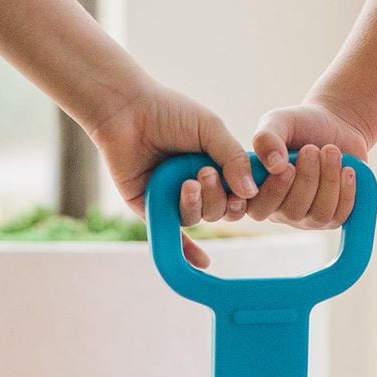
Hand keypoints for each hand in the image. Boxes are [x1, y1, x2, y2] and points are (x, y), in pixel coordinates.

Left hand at [85, 77, 256, 266]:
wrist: (126, 112)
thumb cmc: (169, 112)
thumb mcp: (210, 129)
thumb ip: (232, 158)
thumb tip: (251, 192)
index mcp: (213, 164)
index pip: (236, 192)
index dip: (241, 194)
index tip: (241, 186)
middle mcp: (195, 184)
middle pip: (218, 210)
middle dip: (215, 196)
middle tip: (203, 174)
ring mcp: (172, 198)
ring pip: (195, 218)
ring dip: (195, 205)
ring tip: (187, 184)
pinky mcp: (151, 209)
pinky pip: (171, 236)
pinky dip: (187, 251)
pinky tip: (203, 263)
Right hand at [248, 100, 371, 229]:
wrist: (337, 124)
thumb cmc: (302, 124)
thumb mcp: (279, 122)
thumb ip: (266, 138)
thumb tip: (275, 166)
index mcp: (260, 192)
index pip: (257, 210)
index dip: (271, 194)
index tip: (287, 167)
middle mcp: (280, 211)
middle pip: (292, 211)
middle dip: (307, 178)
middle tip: (312, 149)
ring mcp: (307, 218)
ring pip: (318, 214)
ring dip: (329, 180)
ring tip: (331, 151)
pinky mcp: (332, 218)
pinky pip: (339, 215)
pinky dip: (346, 190)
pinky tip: (347, 169)